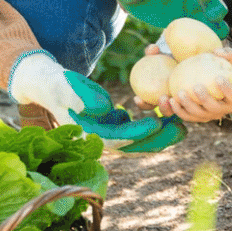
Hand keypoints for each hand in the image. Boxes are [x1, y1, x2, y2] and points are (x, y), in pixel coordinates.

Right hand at [63, 71, 186, 151]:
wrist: (49, 85)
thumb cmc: (57, 85)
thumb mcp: (67, 89)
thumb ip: (85, 98)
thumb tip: (106, 108)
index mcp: (89, 136)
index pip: (118, 139)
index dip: (139, 133)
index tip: (157, 122)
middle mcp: (100, 140)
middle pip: (133, 145)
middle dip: (158, 140)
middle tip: (181, 130)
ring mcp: (107, 133)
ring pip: (138, 138)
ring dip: (160, 134)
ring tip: (182, 124)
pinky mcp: (112, 124)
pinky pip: (136, 127)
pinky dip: (152, 123)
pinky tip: (168, 114)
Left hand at [162, 49, 231, 122]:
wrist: (219, 89)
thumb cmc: (225, 72)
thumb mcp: (231, 63)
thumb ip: (228, 54)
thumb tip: (217, 51)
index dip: (227, 89)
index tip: (218, 78)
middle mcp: (223, 110)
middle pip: (214, 108)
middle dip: (205, 99)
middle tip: (196, 87)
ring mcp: (210, 115)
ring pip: (198, 114)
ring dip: (188, 105)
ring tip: (179, 93)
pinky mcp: (197, 117)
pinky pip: (187, 116)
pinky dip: (178, 110)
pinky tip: (170, 100)